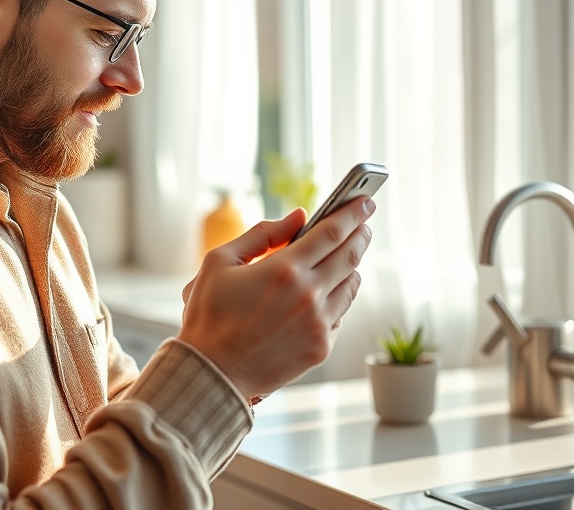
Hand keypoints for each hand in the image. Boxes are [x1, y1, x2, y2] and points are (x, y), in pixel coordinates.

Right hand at [177, 197, 374, 400]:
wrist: (212, 372)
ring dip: (352, 264)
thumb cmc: (209, 315)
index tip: (364, 201)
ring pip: (351, 285)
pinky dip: (339, 296)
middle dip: (360, 233)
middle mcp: (308, 296)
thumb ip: (262, 234)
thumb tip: (299, 217)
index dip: (351, 213)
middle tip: (364, 221)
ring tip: (347, 253)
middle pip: (350, 256)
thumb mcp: (220, 262)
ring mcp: (318, 324)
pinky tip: (329, 289)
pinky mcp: (321, 347)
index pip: (331, 232)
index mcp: (283, 270)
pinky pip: (340, 313)